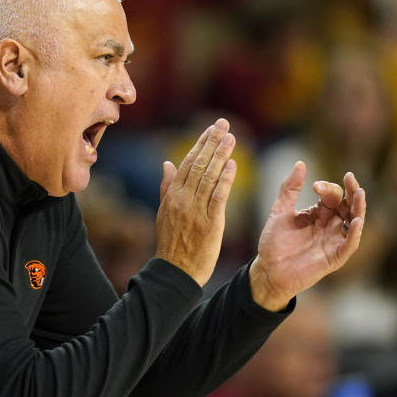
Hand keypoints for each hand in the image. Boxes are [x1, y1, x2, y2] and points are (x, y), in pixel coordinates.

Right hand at [155, 119, 237, 285]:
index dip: (201, 144)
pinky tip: (232, 166)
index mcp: (172, 195)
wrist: (175, 272)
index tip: (211, 128)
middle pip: (199, 165)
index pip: (188, 163)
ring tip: (231, 138)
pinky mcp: (209, 224)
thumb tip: (167, 163)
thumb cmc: (172, 243)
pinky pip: (218, 198)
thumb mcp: (164, 213)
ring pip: (209, 177)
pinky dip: (225, 180)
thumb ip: (167, 187)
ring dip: (221, 156)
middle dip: (212, 143)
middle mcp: (183, 200)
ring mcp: (195, 211)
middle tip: (224, 124)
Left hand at [250, 162, 365, 310]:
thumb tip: (301, 163)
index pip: (332, 196)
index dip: (327, 188)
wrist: (267, 270)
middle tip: (350, 178)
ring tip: (360, 193)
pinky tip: (355, 221)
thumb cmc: (274, 243)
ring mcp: (333, 241)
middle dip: (351, 191)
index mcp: (318, 214)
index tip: (314, 186)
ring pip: (354, 222)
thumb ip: (290, 189)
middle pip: (348, 206)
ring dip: (358, 208)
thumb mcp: (279, 211)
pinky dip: (354, 233)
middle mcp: (330, 226)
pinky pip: (349, 244)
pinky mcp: (334, 257)